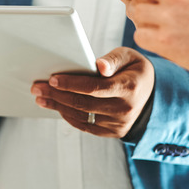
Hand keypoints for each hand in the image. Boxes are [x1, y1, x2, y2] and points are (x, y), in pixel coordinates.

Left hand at [31, 47, 153, 137]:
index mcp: (129, 87)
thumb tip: (100, 66)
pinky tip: (56, 106)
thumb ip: (113, 59)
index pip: (94, 88)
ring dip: (57, 106)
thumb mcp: (129, 57)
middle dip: (56, 95)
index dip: (71, 84)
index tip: (52, 79)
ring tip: (40, 97)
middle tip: (37, 87)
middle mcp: (125, 109)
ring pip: (81, 116)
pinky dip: (68, 116)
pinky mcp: (113, 132)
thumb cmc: (134, 70)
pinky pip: (85, 126)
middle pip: (83, 103)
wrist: (151, 95)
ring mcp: (118, 124)